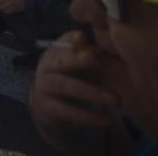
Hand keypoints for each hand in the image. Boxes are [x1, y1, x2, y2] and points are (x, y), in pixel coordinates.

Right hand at [29, 31, 120, 145]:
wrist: (47, 105)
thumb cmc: (70, 78)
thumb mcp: (78, 65)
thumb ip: (89, 55)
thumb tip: (104, 49)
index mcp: (56, 52)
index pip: (62, 42)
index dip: (71, 39)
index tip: (83, 38)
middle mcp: (47, 67)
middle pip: (60, 60)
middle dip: (77, 60)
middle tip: (95, 60)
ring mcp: (44, 87)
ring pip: (65, 86)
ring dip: (90, 92)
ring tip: (114, 99)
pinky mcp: (47, 108)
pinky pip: (67, 112)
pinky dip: (87, 116)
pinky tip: (106, 119)